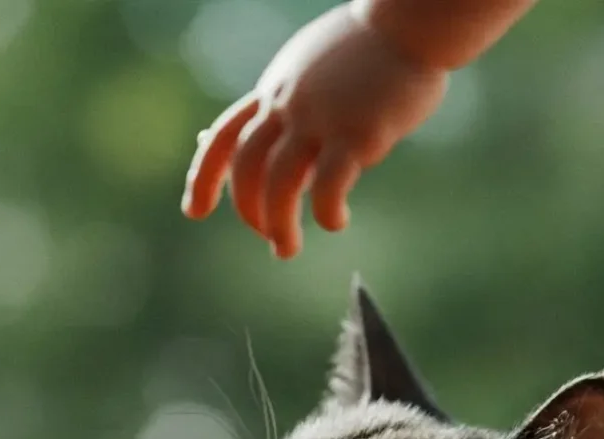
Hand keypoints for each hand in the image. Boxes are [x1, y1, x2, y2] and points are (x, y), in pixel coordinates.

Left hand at [182, 4, 448, 257]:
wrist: (410, 22)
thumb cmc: (368, 49)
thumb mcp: (308, 69)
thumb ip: (283, 103)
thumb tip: (257, 137)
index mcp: (274, 90)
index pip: (223, 137)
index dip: (203, 176)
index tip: (193, 210)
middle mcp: (289, 105)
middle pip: (247, 167)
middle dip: (247, 209)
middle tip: (265, 235)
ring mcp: (320, 119)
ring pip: (279, 184)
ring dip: (278, 225)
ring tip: (286, 249)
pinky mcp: (357, 133)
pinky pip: (328, 186)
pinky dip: (326, 213)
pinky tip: (336, 221)